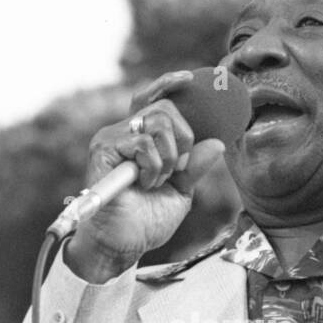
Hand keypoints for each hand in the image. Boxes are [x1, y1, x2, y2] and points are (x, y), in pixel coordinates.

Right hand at [66, 70, 224, 279]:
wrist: (124, 244)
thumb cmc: (147, 220)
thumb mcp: (181, 191)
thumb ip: (194, 166)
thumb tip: (217, 143)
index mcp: (141, 138)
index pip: (155, 98)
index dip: (168, 83)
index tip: (188, 79)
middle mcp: (124, 131)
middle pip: (164, 108)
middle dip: (182, 139)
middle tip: (176, 169)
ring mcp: (112, 138)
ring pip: (157, 122)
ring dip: (167, 158)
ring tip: (155, 181)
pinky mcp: (104, 148)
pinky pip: (143, 142)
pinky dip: (153, 166)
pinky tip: (143, 183)